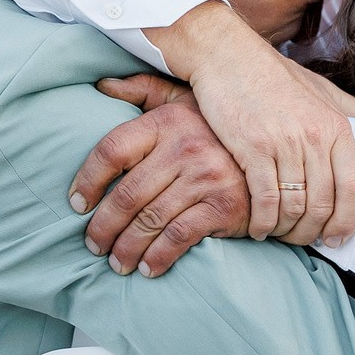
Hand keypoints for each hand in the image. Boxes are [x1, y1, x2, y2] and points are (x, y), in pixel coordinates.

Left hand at [68, 89, 251, 275]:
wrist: (278, 154)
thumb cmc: (219, 130)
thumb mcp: (184, 100)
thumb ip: (143, 91)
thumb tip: (101, 86)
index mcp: (167, 121)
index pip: (112, 150)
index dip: (88, 180)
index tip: (76, 204)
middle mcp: (184, 148)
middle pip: (127, 194)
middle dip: (103, 226)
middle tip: (93, 244)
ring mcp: (206, 178)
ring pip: (150, 220)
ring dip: (127, 248)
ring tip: (116, 263)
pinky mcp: (224, 206)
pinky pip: (179, 237)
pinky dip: (159, 257)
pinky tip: (148, 269)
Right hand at [144, 1, 354, 246]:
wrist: (227, 55)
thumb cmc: (275, 77)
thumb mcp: (323, 90)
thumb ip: (354, 113)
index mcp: (337, 126)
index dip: (349, 220)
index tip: (338, 237)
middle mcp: (315, 137)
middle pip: (323, 205)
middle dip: (313, 233)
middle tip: (301, 240)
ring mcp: (284, 143)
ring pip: (294, 207)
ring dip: (286, 231)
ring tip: (278, 234)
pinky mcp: (253, 148)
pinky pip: (265, 200)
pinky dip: (263, 222)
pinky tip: (258, 227)